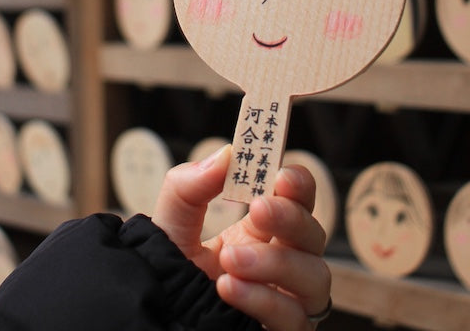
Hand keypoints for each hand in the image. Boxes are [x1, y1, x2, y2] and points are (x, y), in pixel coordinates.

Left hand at [152, 145, 331, 330]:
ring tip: (230, 260)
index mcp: (260, 232)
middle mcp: (282, 264)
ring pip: (315, 277)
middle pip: (314, 235)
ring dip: (276, 262)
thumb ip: (188, 187)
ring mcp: (286, 300)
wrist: (154, 316)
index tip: (283, 175)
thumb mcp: (170, 225)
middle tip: (260, 209)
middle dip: (292, 218)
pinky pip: (294, 318)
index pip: (299, 201)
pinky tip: (229, 288)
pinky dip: (264, 300)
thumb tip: (224, 155)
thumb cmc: (168, 272)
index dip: (300, 185)